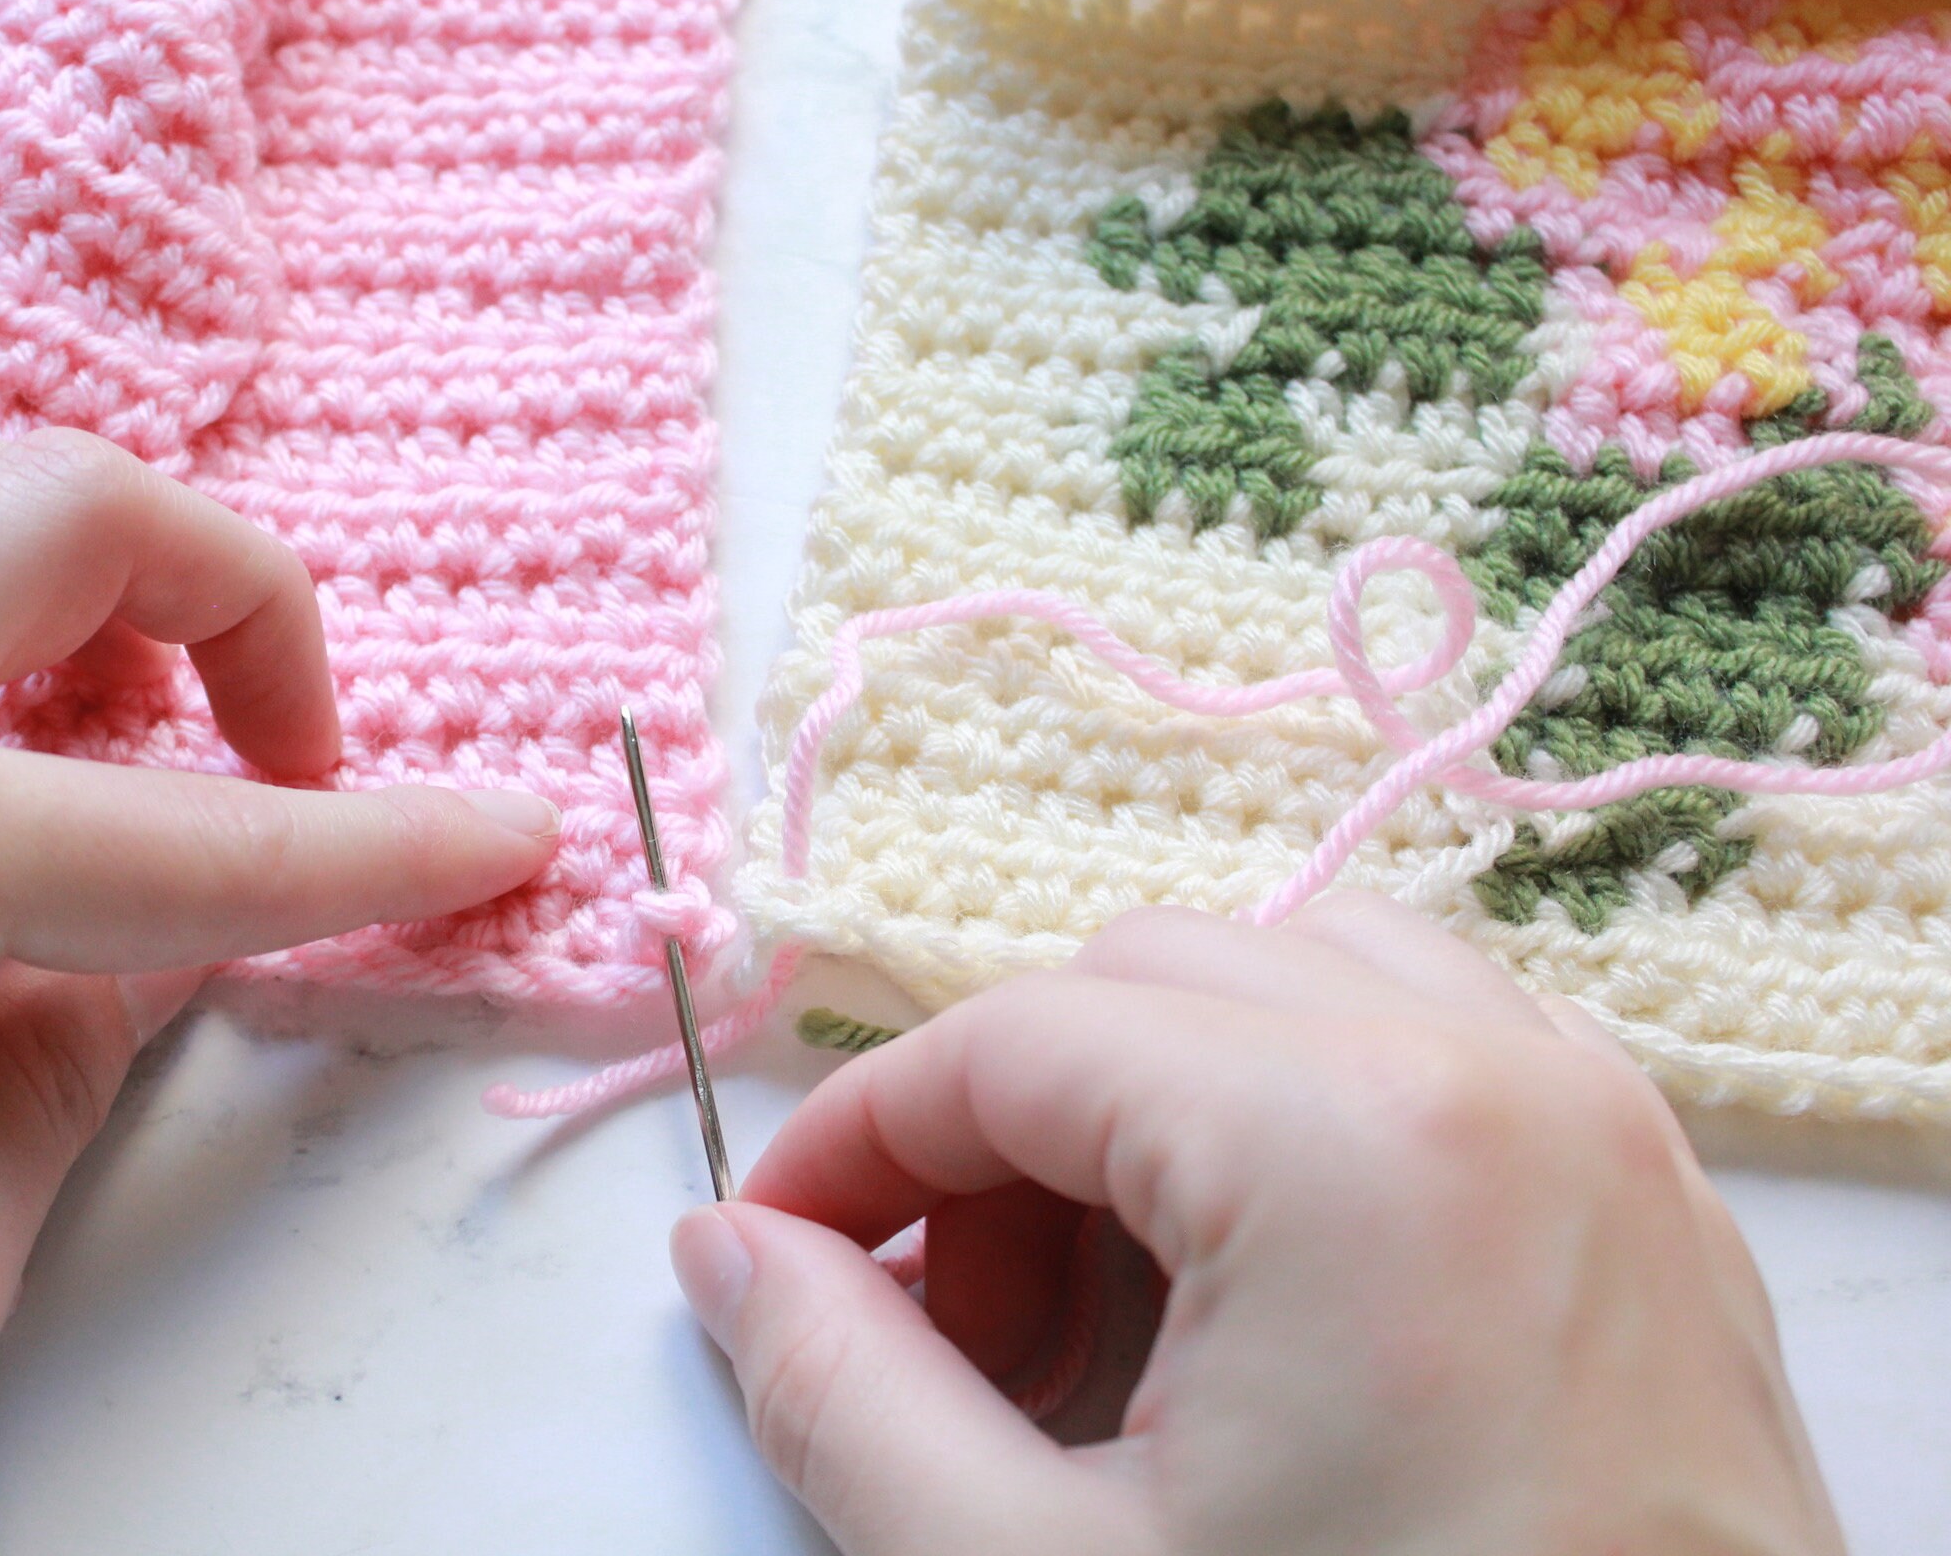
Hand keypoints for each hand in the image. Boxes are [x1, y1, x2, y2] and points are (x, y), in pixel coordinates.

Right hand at [674, 895, 1842, 1555]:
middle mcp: (1498, 1081)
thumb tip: (735, 1257)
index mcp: (1351, 1143)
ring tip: (1113, 1328)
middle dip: (1003, 1139)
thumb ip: (843, 1397)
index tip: (779, 1252)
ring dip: (1152, 1115)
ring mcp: (1601, 1131)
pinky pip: (1429, 1053)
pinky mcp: (1652, 1204)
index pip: (1013, 1043)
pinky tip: (1262, 1308)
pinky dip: (1300, 1123)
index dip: (857, 1140)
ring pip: (1289, 988)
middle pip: (1142, 988)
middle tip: (954, 1337)